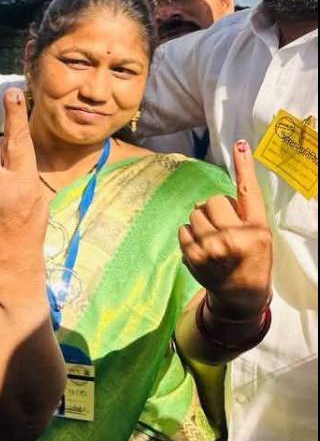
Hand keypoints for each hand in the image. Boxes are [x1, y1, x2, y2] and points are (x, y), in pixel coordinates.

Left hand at [179, 140, 272, 318]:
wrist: (241, 295)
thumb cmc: (252, 259)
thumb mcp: (258, 236)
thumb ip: (243, 214)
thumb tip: (213, 197)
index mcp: (256, 228)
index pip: (249, 191)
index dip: (244, 166)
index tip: (240, 144)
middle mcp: (235, 236)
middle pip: (212, 200)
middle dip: (214, 210)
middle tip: (222, 226)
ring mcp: (212, 247)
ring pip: (194, 214)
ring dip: (199, 222)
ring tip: (212, 238)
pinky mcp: (194, 256)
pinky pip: (182, 229)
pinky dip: (188, 235)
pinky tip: (201, 248)